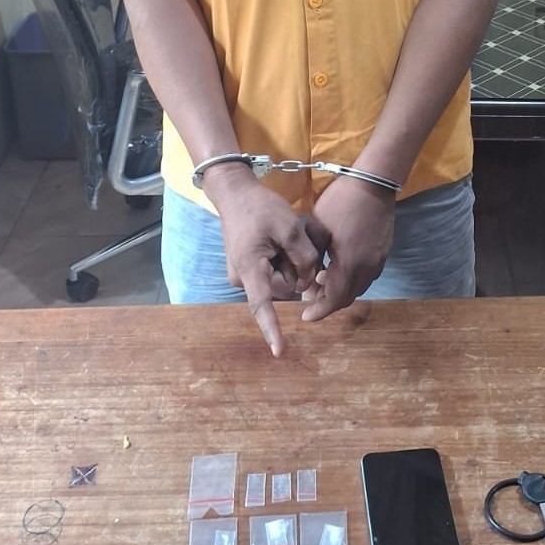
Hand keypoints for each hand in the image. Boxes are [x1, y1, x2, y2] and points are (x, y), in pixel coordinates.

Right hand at [206, 167, 321, 356]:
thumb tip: (309, 281)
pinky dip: (281, 258)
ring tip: (280, 236)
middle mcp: (244, 278)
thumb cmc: (259, 207)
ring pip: (281, 278)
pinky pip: (274, 271)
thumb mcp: (289, 227)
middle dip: (294, 269)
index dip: (272, 330)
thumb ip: (304, 257)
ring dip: (288, 261)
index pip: (262, 306)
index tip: (280, 351)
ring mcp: (244, 273)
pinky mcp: (248, 267)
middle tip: (289, 239)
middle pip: (283, 286)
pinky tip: (277, 239)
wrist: (235, 193)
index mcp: (250, 270)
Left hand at [300, 176, 395, 322]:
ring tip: (322, 279)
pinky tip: (339, 265)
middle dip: (328, 301)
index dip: (319, 311)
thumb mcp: (317, 227)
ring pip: (358, 287)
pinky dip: (351, 278)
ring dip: (340, 289)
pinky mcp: (383, 251)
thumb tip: (308, 275)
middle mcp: (367, 268)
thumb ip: (311, 255)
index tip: (305, 316)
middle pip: (348, 297)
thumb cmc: (341, 202)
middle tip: (309, 296)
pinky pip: (366, 275)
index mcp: (349, 264)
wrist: (373, 183)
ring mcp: (378, 260)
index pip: (334, 299)